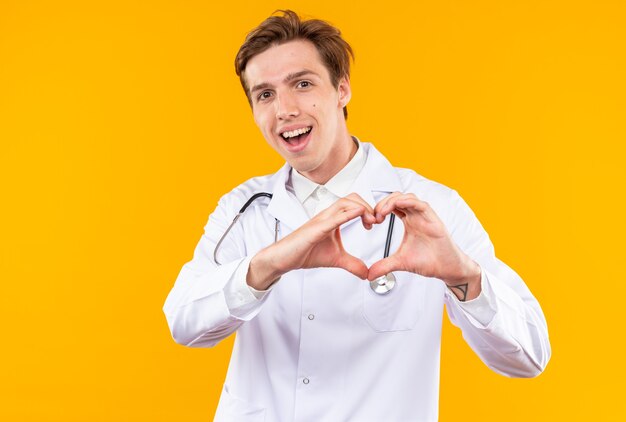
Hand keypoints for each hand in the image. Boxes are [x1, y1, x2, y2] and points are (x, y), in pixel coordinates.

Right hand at [248, 193, 375, 289]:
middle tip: (375, 222)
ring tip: (370, 221)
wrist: (284, 258)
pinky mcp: (315, 228)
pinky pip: (333, 218)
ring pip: (344, 203)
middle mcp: (327, 215)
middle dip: (368, 206)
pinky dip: (347, 214)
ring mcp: (321, 220)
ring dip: (361, 208)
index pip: (354, 204)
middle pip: (352, 198)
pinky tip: (357, 215)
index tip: (375, 223)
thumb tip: (366, 273)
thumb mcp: (336, 259)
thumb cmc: (305, 252)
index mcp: (333, 219)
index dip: (368, 210)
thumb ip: (352, 264)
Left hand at [368, 193, 480, 299]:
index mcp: (409, 221)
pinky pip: (421, 205)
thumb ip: (384, 266)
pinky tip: (399, 205)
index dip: (379, 209)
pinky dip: (409, 202)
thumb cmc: (429, 261)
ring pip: (408, 197)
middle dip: (383, 203)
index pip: (392, 206)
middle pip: (397, 197)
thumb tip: (369, 274)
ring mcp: (425, 217)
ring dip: (393, 200)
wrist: (447, 269)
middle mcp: (417, 216)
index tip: (371, 221)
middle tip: (375, 216)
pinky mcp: (434, 220)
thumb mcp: (400, 262)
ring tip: (383, 212)